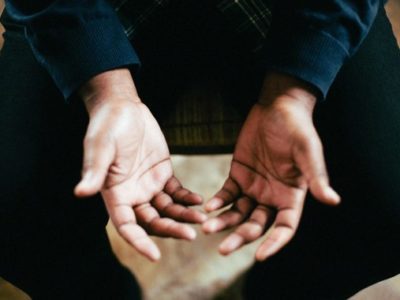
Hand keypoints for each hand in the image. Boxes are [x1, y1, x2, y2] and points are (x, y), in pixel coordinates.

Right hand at [74, 69, 205, 260]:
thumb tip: (81, 192)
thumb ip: (95, 170)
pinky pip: (176, 192)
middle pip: (152, 222)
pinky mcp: (162, 174)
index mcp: (115, 194)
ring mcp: (148, 185)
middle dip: (170, 230)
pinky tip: (199, 200)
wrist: (124, 108)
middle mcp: (132, 195)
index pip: (126, 226)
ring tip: (202, 218)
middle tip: (191, 235)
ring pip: (167, 210)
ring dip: (184, 216)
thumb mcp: (100, 146)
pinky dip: (187, 198)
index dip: (138, 242)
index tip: (155, 256)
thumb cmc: (107, 125)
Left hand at [202, 73, 339, 260]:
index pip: (285, 227)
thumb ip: (316, 176)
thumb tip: (333, 200)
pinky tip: (208, 206)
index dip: (274, 243)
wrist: (277, 107)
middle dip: (241, 238)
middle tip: (223, 250)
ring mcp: (254, 187)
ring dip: (224, 222)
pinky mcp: (238, 175)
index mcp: (292, 195)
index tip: (260, 256)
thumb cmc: (297, 128)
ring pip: (238, 213)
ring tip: (208, 228)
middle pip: (256, 225)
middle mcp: (272, 196)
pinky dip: (218, 201)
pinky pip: (227, 194)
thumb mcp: (308, 151)